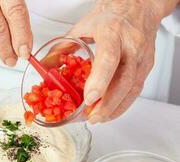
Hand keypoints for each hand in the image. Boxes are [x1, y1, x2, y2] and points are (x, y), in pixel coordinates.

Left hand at [68, 0, 178, 123]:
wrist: (139, 6)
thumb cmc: (111, 14)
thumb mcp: (83, 25)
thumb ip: (63, 47)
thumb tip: (45, 65)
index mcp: (112, 32)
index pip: (108, 58)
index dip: (100, 80)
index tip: (88, 98)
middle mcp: (131, 45)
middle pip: (124, 80)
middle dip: (108, 104)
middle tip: (92, 117)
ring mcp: (142, 56)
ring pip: (133, 88)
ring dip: (115, 108)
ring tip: (98, 118)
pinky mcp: (147, 65)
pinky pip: (137, 88)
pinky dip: (123, 103)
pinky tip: (111, 110)